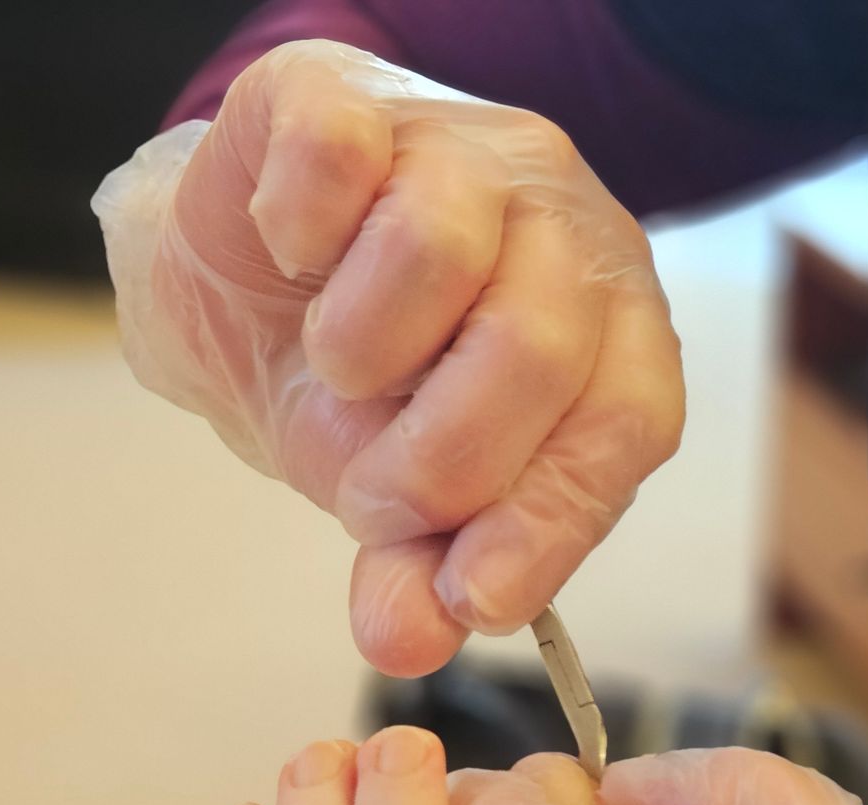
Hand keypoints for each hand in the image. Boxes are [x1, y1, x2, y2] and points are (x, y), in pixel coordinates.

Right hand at [92, 40, 683, 676]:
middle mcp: (556, 228)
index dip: (551, 520)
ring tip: (336, 363)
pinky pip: (335, 162)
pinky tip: (293, 258)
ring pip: (437, 249)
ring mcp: (458, 149)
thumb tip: (407, 643)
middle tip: (369, 489)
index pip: (623, 421)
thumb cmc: (354, 379)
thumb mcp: (393, 492)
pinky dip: (294, 234)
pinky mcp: (347, 97)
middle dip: (434, 457)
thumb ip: (414, 568)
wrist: (244, 269)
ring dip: (359, 348)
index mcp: (604, 330)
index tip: (474, 599)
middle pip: (532, 347)